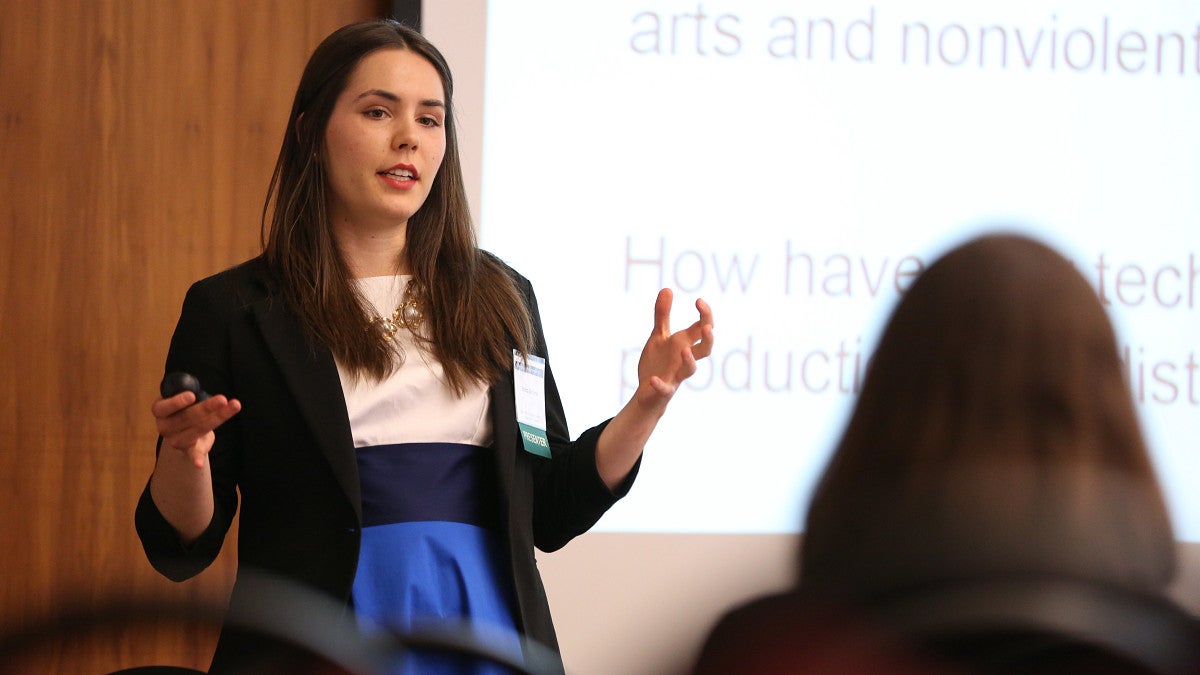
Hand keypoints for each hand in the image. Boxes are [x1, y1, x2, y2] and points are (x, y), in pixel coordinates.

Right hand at [151, 391, 240, 468]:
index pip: (164, 407)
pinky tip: (198, 464)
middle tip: (222, 399)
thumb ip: (190, 395)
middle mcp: (164, 427)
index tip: (192, 395)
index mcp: (160, 410)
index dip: (177, 402)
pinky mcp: (187, 450)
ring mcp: (175, 440)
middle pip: (187, 417)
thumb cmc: (184, 408)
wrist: (183, 430)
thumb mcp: (183, 399)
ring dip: (217, 418)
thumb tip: (205, 393)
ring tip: (234, 406)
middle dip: (207, 407)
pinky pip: (192, 454)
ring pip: (198, 429)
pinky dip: (196, 458)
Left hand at [634, 288, 714, 412]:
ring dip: (689, 360)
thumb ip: (663, 315)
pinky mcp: (664, 390)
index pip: (702, 328)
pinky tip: (652, 379)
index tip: (698, 300)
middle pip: (705, 349)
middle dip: (708, 339)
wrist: (647, 392)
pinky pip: (665, 389)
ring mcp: (676, 375)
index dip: (705, 315)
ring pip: (691, 370)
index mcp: (684, 344)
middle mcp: (685, 359)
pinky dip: (660, 384)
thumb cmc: (658, 362)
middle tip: (707, 326)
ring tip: (684, 349)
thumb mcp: (658, 336)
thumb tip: (667, 288)